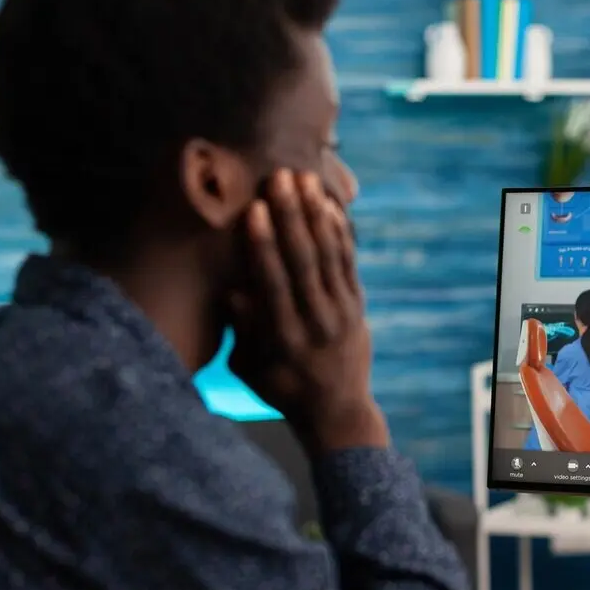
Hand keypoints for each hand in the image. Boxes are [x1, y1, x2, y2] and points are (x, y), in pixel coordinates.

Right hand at [228, 169, 386, 451]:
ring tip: (304, 179)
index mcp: (285, 339)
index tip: (253, 211)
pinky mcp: (357, 306)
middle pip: (304, 262)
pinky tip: (329, 206)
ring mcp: (342, 313)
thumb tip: (232, 293)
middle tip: (279, 179)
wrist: (338, 411)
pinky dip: (339, 234)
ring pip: (329, 257)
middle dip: (291, 217)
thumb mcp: (251, 370)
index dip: (264, 245)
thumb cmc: (281, 389)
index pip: (274, 284)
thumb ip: (243, 332)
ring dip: (315, 215)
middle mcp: (317, 323)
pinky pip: (349, 263)